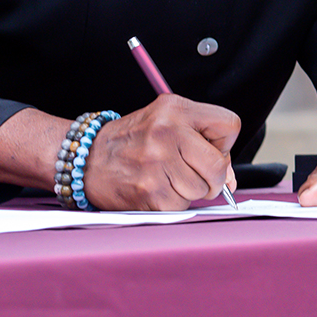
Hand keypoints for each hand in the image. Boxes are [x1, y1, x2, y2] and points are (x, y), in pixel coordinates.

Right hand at [81, 95, 239, 210]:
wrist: (86, 159)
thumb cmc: (132, 142)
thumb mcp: (166, 122)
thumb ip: (202, 141)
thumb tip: (230, 180)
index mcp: (175, 109)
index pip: (229, 125)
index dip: (224, 143)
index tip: (210, 149)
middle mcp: (167, 132)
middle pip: (218, 165)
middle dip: (213, 176)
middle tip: (196, 174)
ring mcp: (157, 163)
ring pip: (201, 189)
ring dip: (189, 191)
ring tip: (167, 178)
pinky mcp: (149, 191)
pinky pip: (181, 206)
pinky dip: (173, 204)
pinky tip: (156, 190)